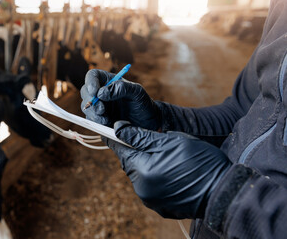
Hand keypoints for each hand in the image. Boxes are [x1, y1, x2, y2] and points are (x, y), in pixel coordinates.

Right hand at [80, 69, 160, 129]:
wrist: (148, 123)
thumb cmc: (143, 104)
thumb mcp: (136, 92)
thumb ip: (121, 88)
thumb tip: (101, 92)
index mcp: (109, 81)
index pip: (93, 76)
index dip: (90, 82)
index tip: (95, 91)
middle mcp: (101, 93)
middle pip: (86, 92)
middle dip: (91, 101)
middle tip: (102, 109)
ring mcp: (99, 107)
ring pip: (87, 108)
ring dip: (94, 114)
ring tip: (107, 119)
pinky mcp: (100, 120)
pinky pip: (92, 120)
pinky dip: (97, 122)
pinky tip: (108, 124)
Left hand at [105, 121, 231, 218]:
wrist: (225, 193)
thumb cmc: (200, 162)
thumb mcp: (170, 141)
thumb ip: (141, 136)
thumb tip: (119, 128)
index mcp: (142, 171)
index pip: (120, 150)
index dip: (116, 137)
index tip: (111, 128)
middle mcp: (142, 189)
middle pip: (131, 164)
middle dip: (138, 151)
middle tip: (153, 141)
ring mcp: (151, 201)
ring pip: (141, 176)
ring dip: (148, 165)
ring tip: (169, 158)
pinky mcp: (162, 208)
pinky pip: (152, 188)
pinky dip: (157, 179)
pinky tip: (174, 173)